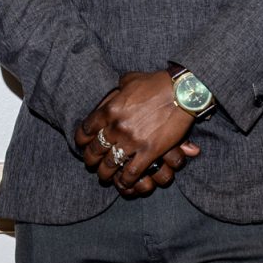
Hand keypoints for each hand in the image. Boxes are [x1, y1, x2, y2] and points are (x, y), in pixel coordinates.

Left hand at [75, 73, 199, 196]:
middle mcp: (117, 127)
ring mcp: (132, 141)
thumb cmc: (156, 83)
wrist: (181, 92)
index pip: (86, 130)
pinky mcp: (149, 152)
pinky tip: (124, 182)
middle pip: (96, 150)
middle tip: (91, 164)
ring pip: (110, 164)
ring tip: (104, 176)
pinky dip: (126, 180)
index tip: (82, 145)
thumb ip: (117, 90)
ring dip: (105, 173)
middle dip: (90, 159)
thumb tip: (113, 94)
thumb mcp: (129, 80)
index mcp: (110, 109)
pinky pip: (132, 172)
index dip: (82, 140)